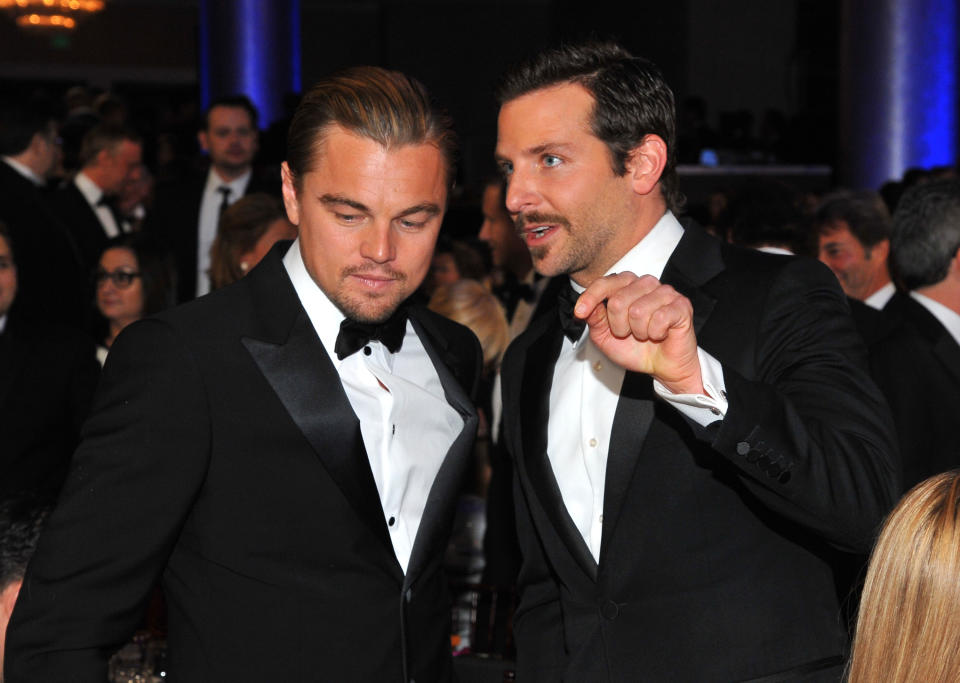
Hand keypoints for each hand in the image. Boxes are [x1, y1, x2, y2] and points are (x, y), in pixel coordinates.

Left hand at [575, 272, 702, 394]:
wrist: (662, 367)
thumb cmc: (635, 349)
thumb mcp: (605, 337)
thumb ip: (594, 319)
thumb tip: (585, 307)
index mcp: (626, 286)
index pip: (605, 283)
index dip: (590, 297)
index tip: (579, 313)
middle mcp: (645, 284)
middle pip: (617, 300)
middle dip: (618, 325)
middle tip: (628, 333)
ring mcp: (665, 292)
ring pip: (637, 310)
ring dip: (638, 331)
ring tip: (645, 334)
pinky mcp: (681, 305)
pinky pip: (660, 317)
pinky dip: (655, 333)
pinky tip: (659, 334)